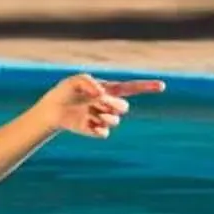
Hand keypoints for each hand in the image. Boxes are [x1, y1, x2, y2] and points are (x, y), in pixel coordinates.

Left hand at [37, 74, 161, 138]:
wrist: (52, 109)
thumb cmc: (65, 92)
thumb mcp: (76, 80)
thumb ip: (89, 82)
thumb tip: (101, 95)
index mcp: (109, 90)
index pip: (132, 88)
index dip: (147, 87)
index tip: (162, 86)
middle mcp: (108, 104)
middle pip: (123, 107)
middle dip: (113, 105)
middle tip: (97, 103)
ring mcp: (102, 118)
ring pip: (115, 120)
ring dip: (104, 116)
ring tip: (90, 112)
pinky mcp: (94, 130)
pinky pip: (104, 133)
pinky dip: (95, 128)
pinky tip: (85, 122)